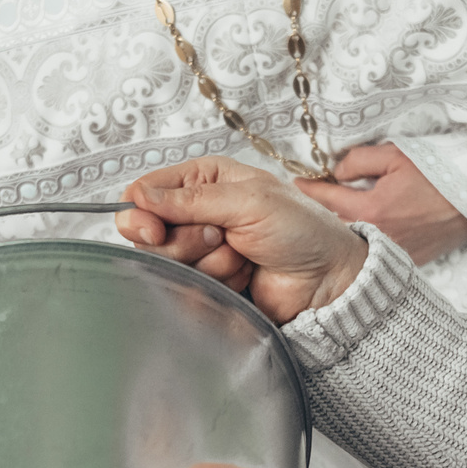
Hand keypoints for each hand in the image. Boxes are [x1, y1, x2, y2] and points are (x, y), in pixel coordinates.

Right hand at [114, 158, 367, 323]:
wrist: (327, 279)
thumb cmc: (301, 229)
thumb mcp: (247, 200)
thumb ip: (190, 200)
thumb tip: (139, 197)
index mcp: (203, 179)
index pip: (144, 192)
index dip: (141, 214)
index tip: (156, 231)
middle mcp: (197, 211)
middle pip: (149, 234)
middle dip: (187, 241)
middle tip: (221, 236)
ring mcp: (202, 249)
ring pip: (170, 263)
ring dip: (211, 262)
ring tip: (243, 254)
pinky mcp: (209, 281)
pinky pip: (189, 288)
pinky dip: (219, 283)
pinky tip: (244, 274)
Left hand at [295, 144, 466, 264]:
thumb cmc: (440, 175)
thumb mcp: (397, 156)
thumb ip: (360, 160)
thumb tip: (338, 170)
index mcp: (372, 208)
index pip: (328, 198)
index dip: (309, 189)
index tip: (296, 183)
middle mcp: (378, 235)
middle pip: (335, 224)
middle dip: (321, 211)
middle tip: (309, 198)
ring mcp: (392, 250)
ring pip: (353, 239)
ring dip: (341, 226)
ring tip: (331, 212)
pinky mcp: (407, 258)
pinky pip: (375, 248)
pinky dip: (364, 238)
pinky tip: (362, 228)